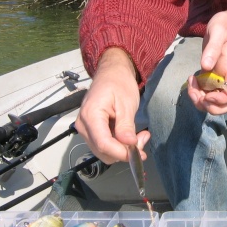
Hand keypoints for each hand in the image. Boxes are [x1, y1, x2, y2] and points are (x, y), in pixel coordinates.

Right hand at [74, 48, 149, 164]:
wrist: (111, 73)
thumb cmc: (119, 83)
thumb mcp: (127, 103)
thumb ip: (126, 126)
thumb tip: (129, 144)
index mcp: (91, 115)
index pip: (103, 143)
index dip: (121, 153)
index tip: (139, 154)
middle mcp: (83, 124)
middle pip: (103, 150)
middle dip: (124, 151)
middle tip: (143, 138)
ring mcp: (85, 128)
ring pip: (104, 151)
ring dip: (122, 149)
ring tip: (139, 136)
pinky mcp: (90, 130)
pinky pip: (104, 145)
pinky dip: (118, 145)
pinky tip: (129, 135)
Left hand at [186, 7, 226, 114]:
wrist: (224, 24)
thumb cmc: (224, 26)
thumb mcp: (218, 32)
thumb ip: (213, 48)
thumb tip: (205, 66)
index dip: (222, 101)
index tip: (207, 95)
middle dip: (210, 107)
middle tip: (196, 94)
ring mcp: (218, 80)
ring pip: (214, 103)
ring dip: (200, 102)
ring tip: (191, 85)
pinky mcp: (210, 78)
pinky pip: (205, 94)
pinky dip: (196, 93)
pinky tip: (191, 79)